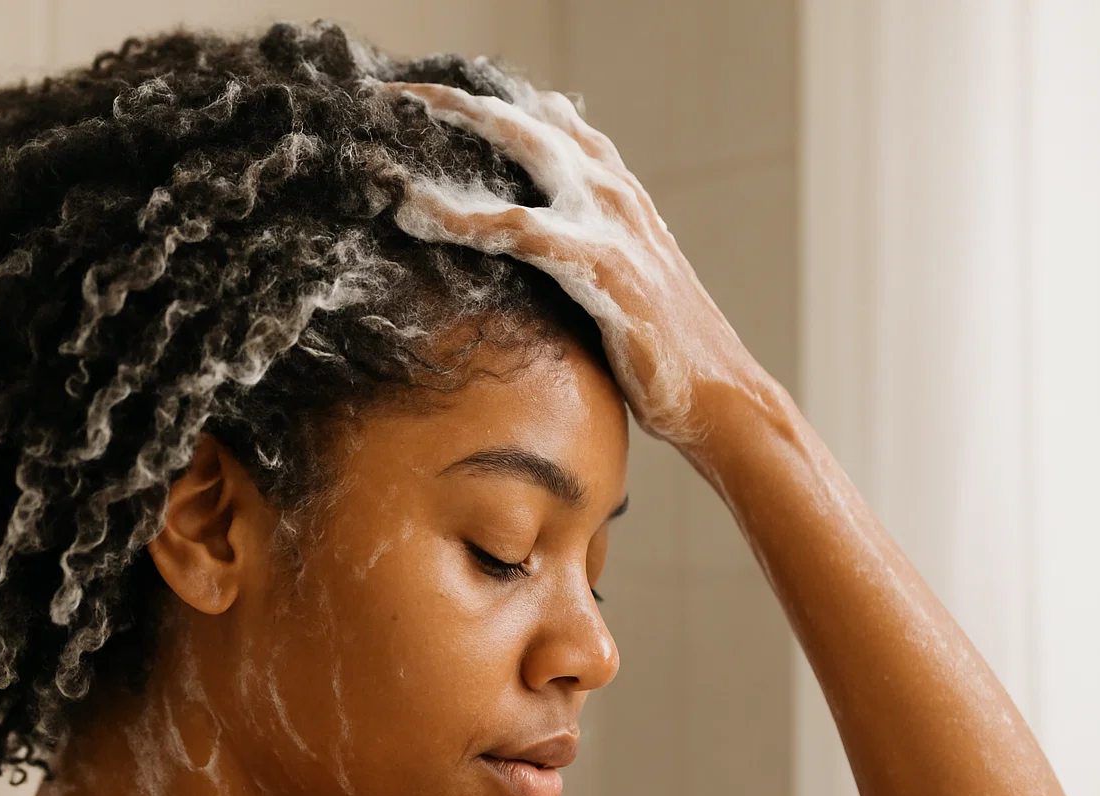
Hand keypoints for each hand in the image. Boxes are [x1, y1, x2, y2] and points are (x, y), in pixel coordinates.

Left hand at [378, 81, 769, 450]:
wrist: (717, 394)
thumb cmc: (658, 349)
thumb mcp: (616, 278)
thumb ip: (575, 245)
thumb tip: (519, 241)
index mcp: (615, 189)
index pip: (547, 122)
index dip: (486, 107)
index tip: (425, 102)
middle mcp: (612, 190)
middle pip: (523, 120)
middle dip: (453, 104)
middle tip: (393, 96)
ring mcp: (609, 221)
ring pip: (519, 151)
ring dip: (449, 139)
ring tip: (383, 144)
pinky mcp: (599, 265)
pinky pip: (515, 230)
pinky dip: (460, 218)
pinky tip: (414, 214)